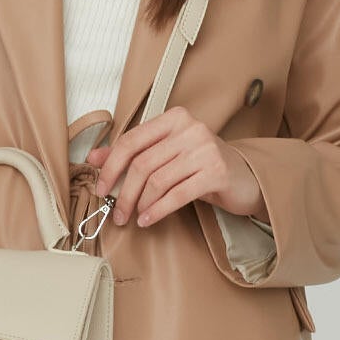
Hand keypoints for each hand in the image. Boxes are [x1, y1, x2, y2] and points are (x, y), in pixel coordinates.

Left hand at [87, 105, 268, 229]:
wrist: (245, 178)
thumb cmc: (202, 166)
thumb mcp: (167, 155)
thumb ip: (132, 153)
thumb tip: (94, 158)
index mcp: (174, 119)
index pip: (131, 140)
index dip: (110, 167)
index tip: (101, 188)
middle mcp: (190, 129)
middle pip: (142, 163)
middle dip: (124, 193)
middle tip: (116, 213)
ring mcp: (205, 149)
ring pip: (157, 180)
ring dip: (140, 204)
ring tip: (134, 217)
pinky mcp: (217, 172)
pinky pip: (177, 194)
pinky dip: (158, 210)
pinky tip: (148, 220)